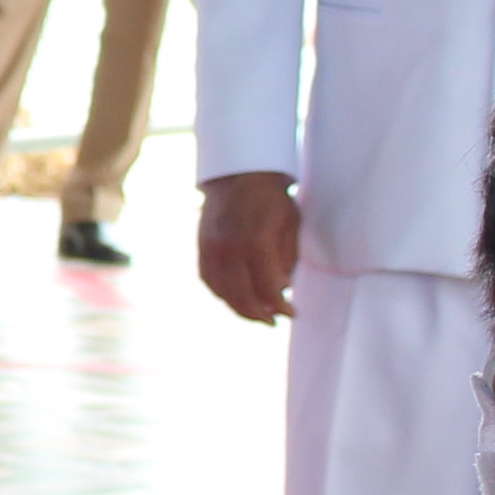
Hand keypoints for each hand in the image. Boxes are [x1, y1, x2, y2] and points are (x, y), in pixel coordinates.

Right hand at [198, 172, 299, 322]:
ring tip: (255, 314)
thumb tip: (282, 289)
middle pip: (242, 297)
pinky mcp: (202, 246)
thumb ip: (287, 259)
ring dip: (239, 308)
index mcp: (257, 243)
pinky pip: (208, 279)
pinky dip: (221, 293)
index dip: (282, 306)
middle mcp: (230, 249)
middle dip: (260, 314)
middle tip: (273, 321)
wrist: (239, 172)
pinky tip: (234, 297)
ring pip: (222, 291)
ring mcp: (212, 248)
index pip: (269, 289)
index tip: (292, 313)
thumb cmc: (272, 197)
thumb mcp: (291, 224)